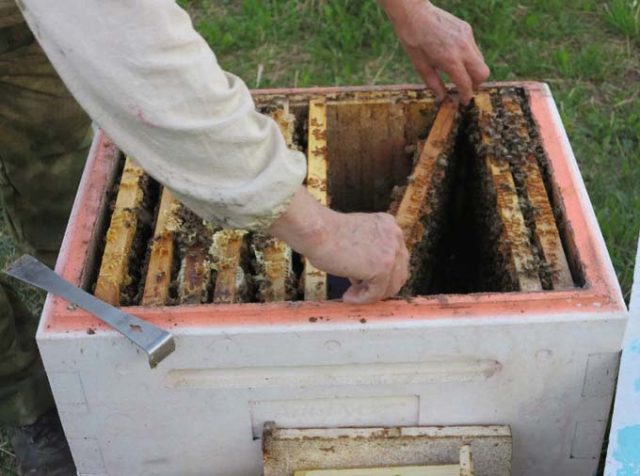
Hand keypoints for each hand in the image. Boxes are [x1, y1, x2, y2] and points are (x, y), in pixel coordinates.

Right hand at [269, 187, 408, 303]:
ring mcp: (391, 252)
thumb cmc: (325, 233)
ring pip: (389, 285)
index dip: (382, 274)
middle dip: (379, 286)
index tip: (364, 281)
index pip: (396, 257)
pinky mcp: (383, 268)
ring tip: (351, 295)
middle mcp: (395, 236)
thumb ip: (368, 250)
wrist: (316, 231)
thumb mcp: (356, 237)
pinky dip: (362, 299)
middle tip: (359, 291)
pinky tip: (348, 296)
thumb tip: (367, 275)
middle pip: (398, 273)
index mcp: (388, 225)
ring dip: (370, 294)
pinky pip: (377, 293)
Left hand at [380, 0, 489, 104]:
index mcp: (450, 60)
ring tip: (458, 73)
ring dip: (473, 70)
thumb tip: (443, 98)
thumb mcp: (421, 66)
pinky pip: (474, 48)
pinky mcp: (467, 29)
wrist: (414, 14)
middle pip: (483, 73)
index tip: (464, 102)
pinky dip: (469, 57)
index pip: (466, 84)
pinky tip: (454, 56)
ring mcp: (467, 37)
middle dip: (476, 84)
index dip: (466, 96)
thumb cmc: (414, 41)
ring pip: (480, 60)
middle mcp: (463, 49)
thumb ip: (434, 84)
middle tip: (465, 88)